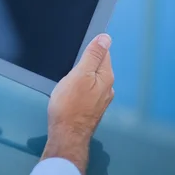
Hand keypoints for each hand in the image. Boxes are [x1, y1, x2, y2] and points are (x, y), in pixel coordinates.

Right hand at [42, 34, 114, 174]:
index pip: (103, 52)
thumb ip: (93, 55)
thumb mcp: (80, 74)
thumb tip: (105, 38)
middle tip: (69, 67)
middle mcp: (107, 87)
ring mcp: (100, 99)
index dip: (90, 48)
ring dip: (81, 76)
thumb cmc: (69, 106)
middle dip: (84, 63)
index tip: (77, 52)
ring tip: (68, 80)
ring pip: (91, 79)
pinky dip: (79, 88)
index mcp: (106, 76)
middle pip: (97, 66)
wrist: (66, 135)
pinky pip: (87, 90)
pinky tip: (70, 93)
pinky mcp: (91, 108)